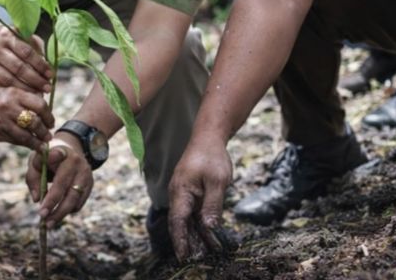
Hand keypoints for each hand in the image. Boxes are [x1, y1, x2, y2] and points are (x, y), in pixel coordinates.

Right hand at [0, 15, 52, 93]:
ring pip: (9, 80)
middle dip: (36, 80)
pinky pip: (0, 86)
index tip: (51, 74)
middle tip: (48, 87)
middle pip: (18, 68)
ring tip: (39, 94)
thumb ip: (34, 46)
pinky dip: (14, 92)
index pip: (27, 52)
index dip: (40, 65)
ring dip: (26, 89)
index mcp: (6, 35)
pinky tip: (25, 96)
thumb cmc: (7, 38)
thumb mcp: (20, 34)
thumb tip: (48, 64)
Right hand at [0, 86, 52, 150]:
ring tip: (43, 146)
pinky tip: (30, 145)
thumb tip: (46, 108)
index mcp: (15, 94)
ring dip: (37, 142)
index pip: (40, 105)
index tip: (51, 122)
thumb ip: (26, 98)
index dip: (49, 116)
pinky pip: (14, 141)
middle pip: (35, 122)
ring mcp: (2, 122)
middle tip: (49, 136)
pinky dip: (24, 144)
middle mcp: (9, 107)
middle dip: (44, 132)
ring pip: (25, 135)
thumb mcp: (9, 92)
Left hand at [26, 134, 92, 227]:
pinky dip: (69, 210)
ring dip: (61, 213)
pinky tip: (59, 213)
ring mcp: (86, 174)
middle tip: (43, 218)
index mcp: (62, 152)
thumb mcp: (37, 162)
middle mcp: (77, 163)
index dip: (54, 160)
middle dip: (55, 206)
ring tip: (49, 223)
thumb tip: (37, 199)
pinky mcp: (90, 184)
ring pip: (75, 199)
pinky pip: (80, 202)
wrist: (70, 151)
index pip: (57, 156)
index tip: (50, 160)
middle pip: (67, 187)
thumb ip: (33, 177)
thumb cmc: (48, 160)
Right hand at [168, 137, 232, 261]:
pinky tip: (210, 235)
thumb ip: (212, 205)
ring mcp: (185, 193)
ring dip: (196, 234)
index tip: (183, 256)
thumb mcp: (217, 181)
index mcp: (181, 191)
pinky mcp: (192, 192)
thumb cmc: (212, 156)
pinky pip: (194, 211)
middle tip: (196, 259)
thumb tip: (209, 226)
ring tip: (207, 251)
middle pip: (181, 223)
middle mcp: (179, 194)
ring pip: (188, 219)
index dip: (180, 239)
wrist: (209, 137)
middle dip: (187, 241)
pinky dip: (201, 224)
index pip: (178, 220)